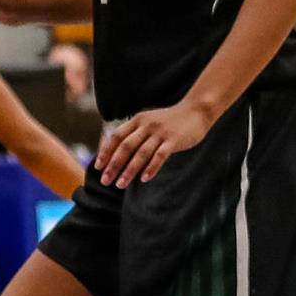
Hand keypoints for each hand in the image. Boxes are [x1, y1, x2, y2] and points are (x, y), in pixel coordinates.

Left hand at [97, 98, 212, 185]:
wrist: (197, 111)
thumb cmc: (171, 121)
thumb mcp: (150, 121)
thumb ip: (136, 133)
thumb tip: (119, 153)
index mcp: (137, 120)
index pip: (116, 137)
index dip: (105, 152)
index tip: (98, 167)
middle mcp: (146, 125)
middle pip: (125, 147)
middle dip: (113, 165)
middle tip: (105, 181)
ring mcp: (160, 132)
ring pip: (140, 154)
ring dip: (129, 170)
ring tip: (120, 184)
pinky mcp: (174, 140)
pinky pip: (160, 156)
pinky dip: (151, 168)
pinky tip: (144, 179)